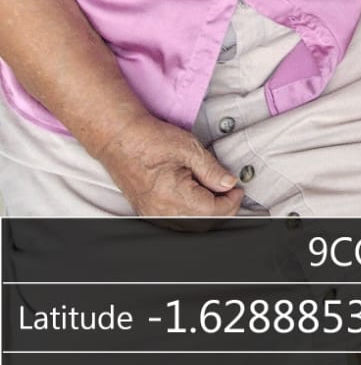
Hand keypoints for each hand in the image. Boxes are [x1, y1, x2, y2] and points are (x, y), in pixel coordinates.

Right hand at [96, 115, 244, 217]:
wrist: (119, 138)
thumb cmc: (149, 139)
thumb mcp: (188, 147)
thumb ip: (211, 169)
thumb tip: (228, 183)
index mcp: (172, 196)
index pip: (213, 212)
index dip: (231, 202)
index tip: (238, 189)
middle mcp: (161, 211)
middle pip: (203, 224)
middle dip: (222, 210)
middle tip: (231, 191)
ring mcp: (153, 214)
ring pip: (190, 226)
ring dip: (208, 214)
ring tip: (216, 192)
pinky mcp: (148, 211)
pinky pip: (176, 222)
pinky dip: (192, 214)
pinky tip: (198, 196)